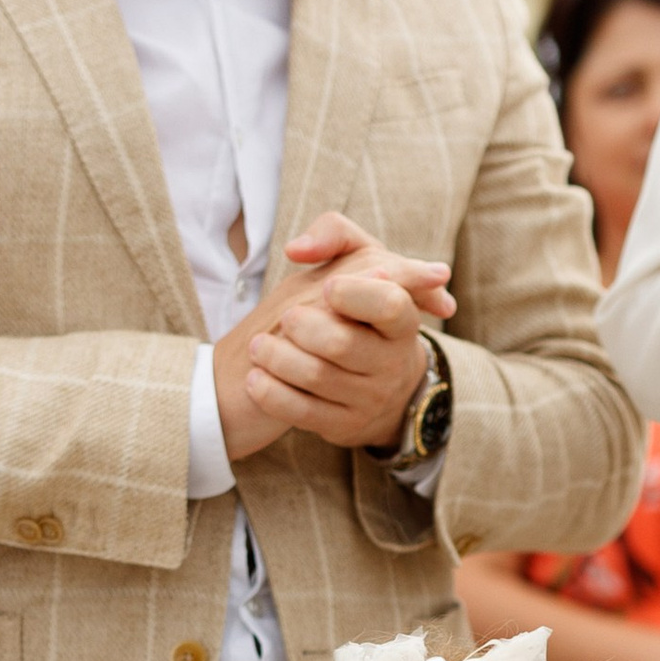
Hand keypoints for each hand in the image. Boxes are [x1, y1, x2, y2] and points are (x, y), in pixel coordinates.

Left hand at [214, 213, 454, 461]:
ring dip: (278, 359)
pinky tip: (257, 377)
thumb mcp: (359, 262)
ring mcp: (370, 399)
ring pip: (318, 378)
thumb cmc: (359, 308)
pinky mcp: (344, 426)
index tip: (327, 288)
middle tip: (286, 318)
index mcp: (402, 321)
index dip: (357, 296)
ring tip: (257, 345)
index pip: (390, 306)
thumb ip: (334, 234)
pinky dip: (273, 394)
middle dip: (305, 328)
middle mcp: (392, 363)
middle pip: (343, 344)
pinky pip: (303, 413)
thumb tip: (298, 248)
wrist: (377, 382)